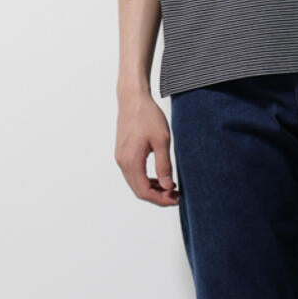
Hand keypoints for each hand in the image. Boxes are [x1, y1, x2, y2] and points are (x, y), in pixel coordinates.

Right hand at [115, 88, 180, 203]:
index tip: (176, 198)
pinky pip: (133, 174)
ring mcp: (120, 158)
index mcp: (131, 161)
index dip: (161, 199)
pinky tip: (160, 176)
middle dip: (158, 196)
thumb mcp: (162, 140)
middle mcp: (122, 163)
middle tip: (176, 195)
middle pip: (139, 190)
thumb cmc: (147, 116)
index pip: (144, 191)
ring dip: (152, 188)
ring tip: (170, 187)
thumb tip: (167, 186)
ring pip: (136, 183)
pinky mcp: (122, 153)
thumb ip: (164, 165)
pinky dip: (146, 179)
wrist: (132, 98)